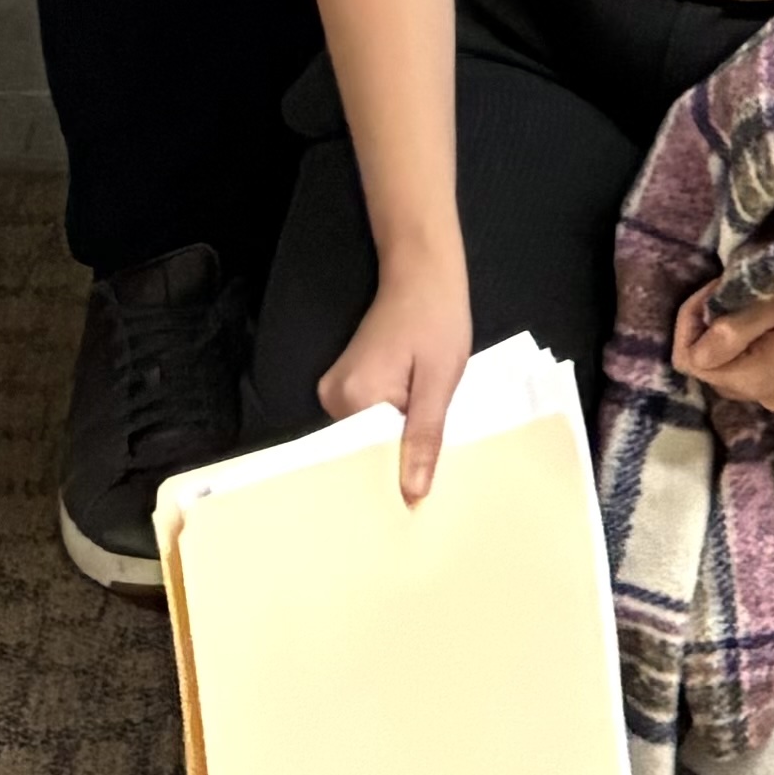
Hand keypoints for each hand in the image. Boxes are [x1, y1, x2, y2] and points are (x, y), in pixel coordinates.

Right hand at [322, 247, 488, 503]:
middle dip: (399, 459)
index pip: (370, 459)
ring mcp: (335, 390)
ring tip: (426, 448)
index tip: (422, 502)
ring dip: (397, 440)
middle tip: (433, 477)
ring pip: (369, 436)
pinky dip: (392, 425)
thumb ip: (424, 438)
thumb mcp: (440, 380)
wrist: (422, 272)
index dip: (398, 478)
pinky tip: (413, 426)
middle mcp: (333, 397)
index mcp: (353, 397)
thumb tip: (412, 496)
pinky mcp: (346, 384)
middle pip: (367, 449)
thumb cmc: (437, 318)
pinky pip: (368, 420)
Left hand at [673, 264, 773, 418]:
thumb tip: (692, 356)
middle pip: (710, 370)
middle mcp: (768, 399)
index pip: (693, 363)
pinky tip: (761, 325)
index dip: (690, 325)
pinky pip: (751, 375)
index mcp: (760, 379)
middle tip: (723, 292)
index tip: (709, 291)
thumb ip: (729, 331)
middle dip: (706, 331)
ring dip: (725, 340)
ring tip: (743, 305)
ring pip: (729, 373)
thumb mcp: (771, 303)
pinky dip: (745, 351)